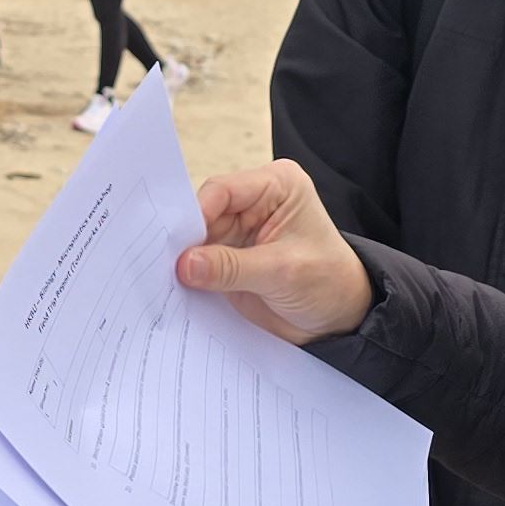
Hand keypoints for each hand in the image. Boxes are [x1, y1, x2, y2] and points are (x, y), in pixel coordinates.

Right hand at [175, 159, 371, 344]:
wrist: (338, 319)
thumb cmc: (330, 282)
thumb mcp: (284, 272)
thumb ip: (233, 267)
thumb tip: (186, 264)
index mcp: (276, 186)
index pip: (222, 190)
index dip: (197, 214)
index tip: (180, 245)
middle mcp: (253, 203)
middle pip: (202, 213)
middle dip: (186, 240)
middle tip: (166, 265)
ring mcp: (238, 232)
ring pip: (195, 239)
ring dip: (184, 260)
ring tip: (166, 279)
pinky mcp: (228, 259)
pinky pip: (198, 263)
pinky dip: (188, 276)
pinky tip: (176, 288)